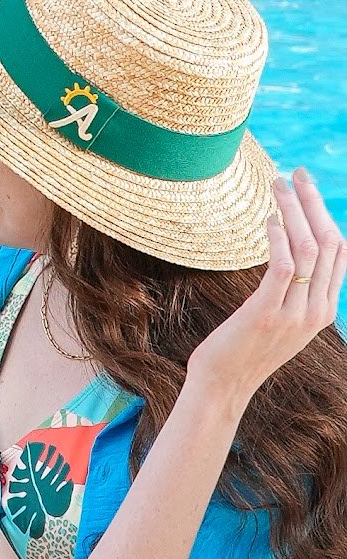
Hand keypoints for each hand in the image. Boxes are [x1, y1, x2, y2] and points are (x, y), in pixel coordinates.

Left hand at [188, 171, 343, 412]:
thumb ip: (294, 292)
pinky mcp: (268, 313)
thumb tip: (290, 252)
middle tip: (296, 173)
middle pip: (330, 243)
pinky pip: (284, 267)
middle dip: (314, 203)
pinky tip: (267, 219)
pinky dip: (279, 237)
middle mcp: (317, 311)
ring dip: (294, 211)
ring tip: (276, 184)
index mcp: (324, 310)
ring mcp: (295, 314)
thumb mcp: (281, 319)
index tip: (307, 186)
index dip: (326, 214)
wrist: (223, 385)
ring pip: (309, 249)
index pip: (340, 252)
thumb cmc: (243, 347)